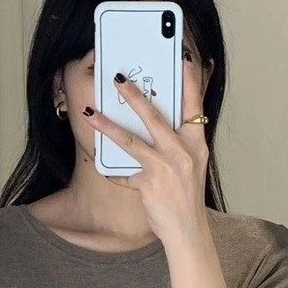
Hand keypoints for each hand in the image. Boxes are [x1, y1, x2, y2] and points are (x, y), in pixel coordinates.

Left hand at [83, 57, 208, 241]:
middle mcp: (182, 152)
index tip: (182, 59)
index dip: (189, 81)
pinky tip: (103, 169)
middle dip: (134, 96)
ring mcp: (164, 168)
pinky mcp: (148, 183)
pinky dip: (114, 172)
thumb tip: (159, 122)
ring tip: (90, 114)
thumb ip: (179, 143)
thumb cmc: (188, 196)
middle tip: (119, 79)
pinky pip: (124, 173)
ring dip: (107, 126)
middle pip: (155, 117)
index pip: (194, 107)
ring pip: (131, 140)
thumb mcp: (192, 164)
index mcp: (196, 144)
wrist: (187, 229)